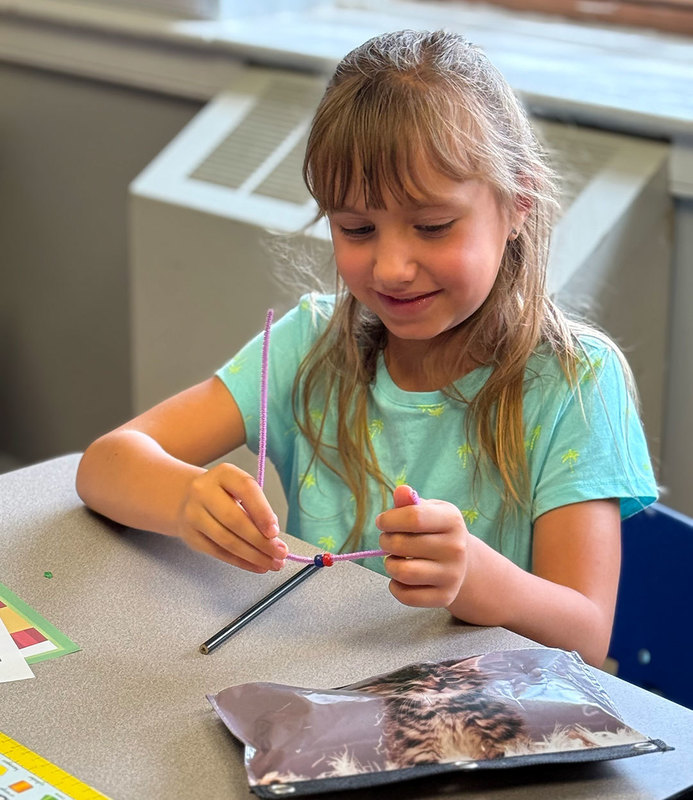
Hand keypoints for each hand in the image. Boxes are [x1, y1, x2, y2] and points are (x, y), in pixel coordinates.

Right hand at [176, 463, 286, 571]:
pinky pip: (218, 552)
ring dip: (253, 555)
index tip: (275, 532)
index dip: (262, 512)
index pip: (246, 490)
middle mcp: (204, 491)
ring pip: (226, 540)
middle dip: (261, 541)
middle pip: (234, 519)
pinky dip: (240, 562)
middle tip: (280, 553)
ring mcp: (194, 514)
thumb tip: (272, 535)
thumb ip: (257, 507)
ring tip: (272, 563)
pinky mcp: (191, 535)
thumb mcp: (239, 489)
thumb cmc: (223, 494)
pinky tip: (256, 565)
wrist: (187, 498)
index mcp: (223, 474)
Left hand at [376, 485, 468, 607]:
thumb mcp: (428, 510)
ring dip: (389, 564)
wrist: (463, 562)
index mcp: (452, 520)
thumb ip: (410, 502)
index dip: (389, 519)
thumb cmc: (436, 530)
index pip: (413, 517)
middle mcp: (456, 548)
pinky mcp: (445, 597)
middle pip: (402, 544)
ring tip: (393, 559)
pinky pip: (407, 596)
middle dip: (385, 541)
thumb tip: (401, 491)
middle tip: (387, 541)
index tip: (382, 522)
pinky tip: (400, 578)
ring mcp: (452, 575)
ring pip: (403, 572)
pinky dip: (395, 587)